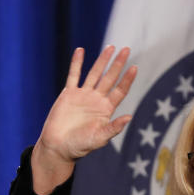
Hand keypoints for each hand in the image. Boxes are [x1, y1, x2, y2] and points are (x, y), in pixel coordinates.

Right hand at [32, 45, 136, 193]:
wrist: (58, 147)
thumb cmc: (80, 146)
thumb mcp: (99, 139)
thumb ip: (113, 128)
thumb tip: (130, 117)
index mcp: (105, 110)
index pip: (119, 91)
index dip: (127, 80)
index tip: (134, 67)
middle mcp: (96, 100)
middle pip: (109, 78)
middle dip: (118, 64)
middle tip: (126, 50)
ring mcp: (83, 95)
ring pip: (94, 73)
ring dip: (102, 61)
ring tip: (110, 47)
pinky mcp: (68, 94)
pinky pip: (73, 75)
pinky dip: (77, 63)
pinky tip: (80, 51)